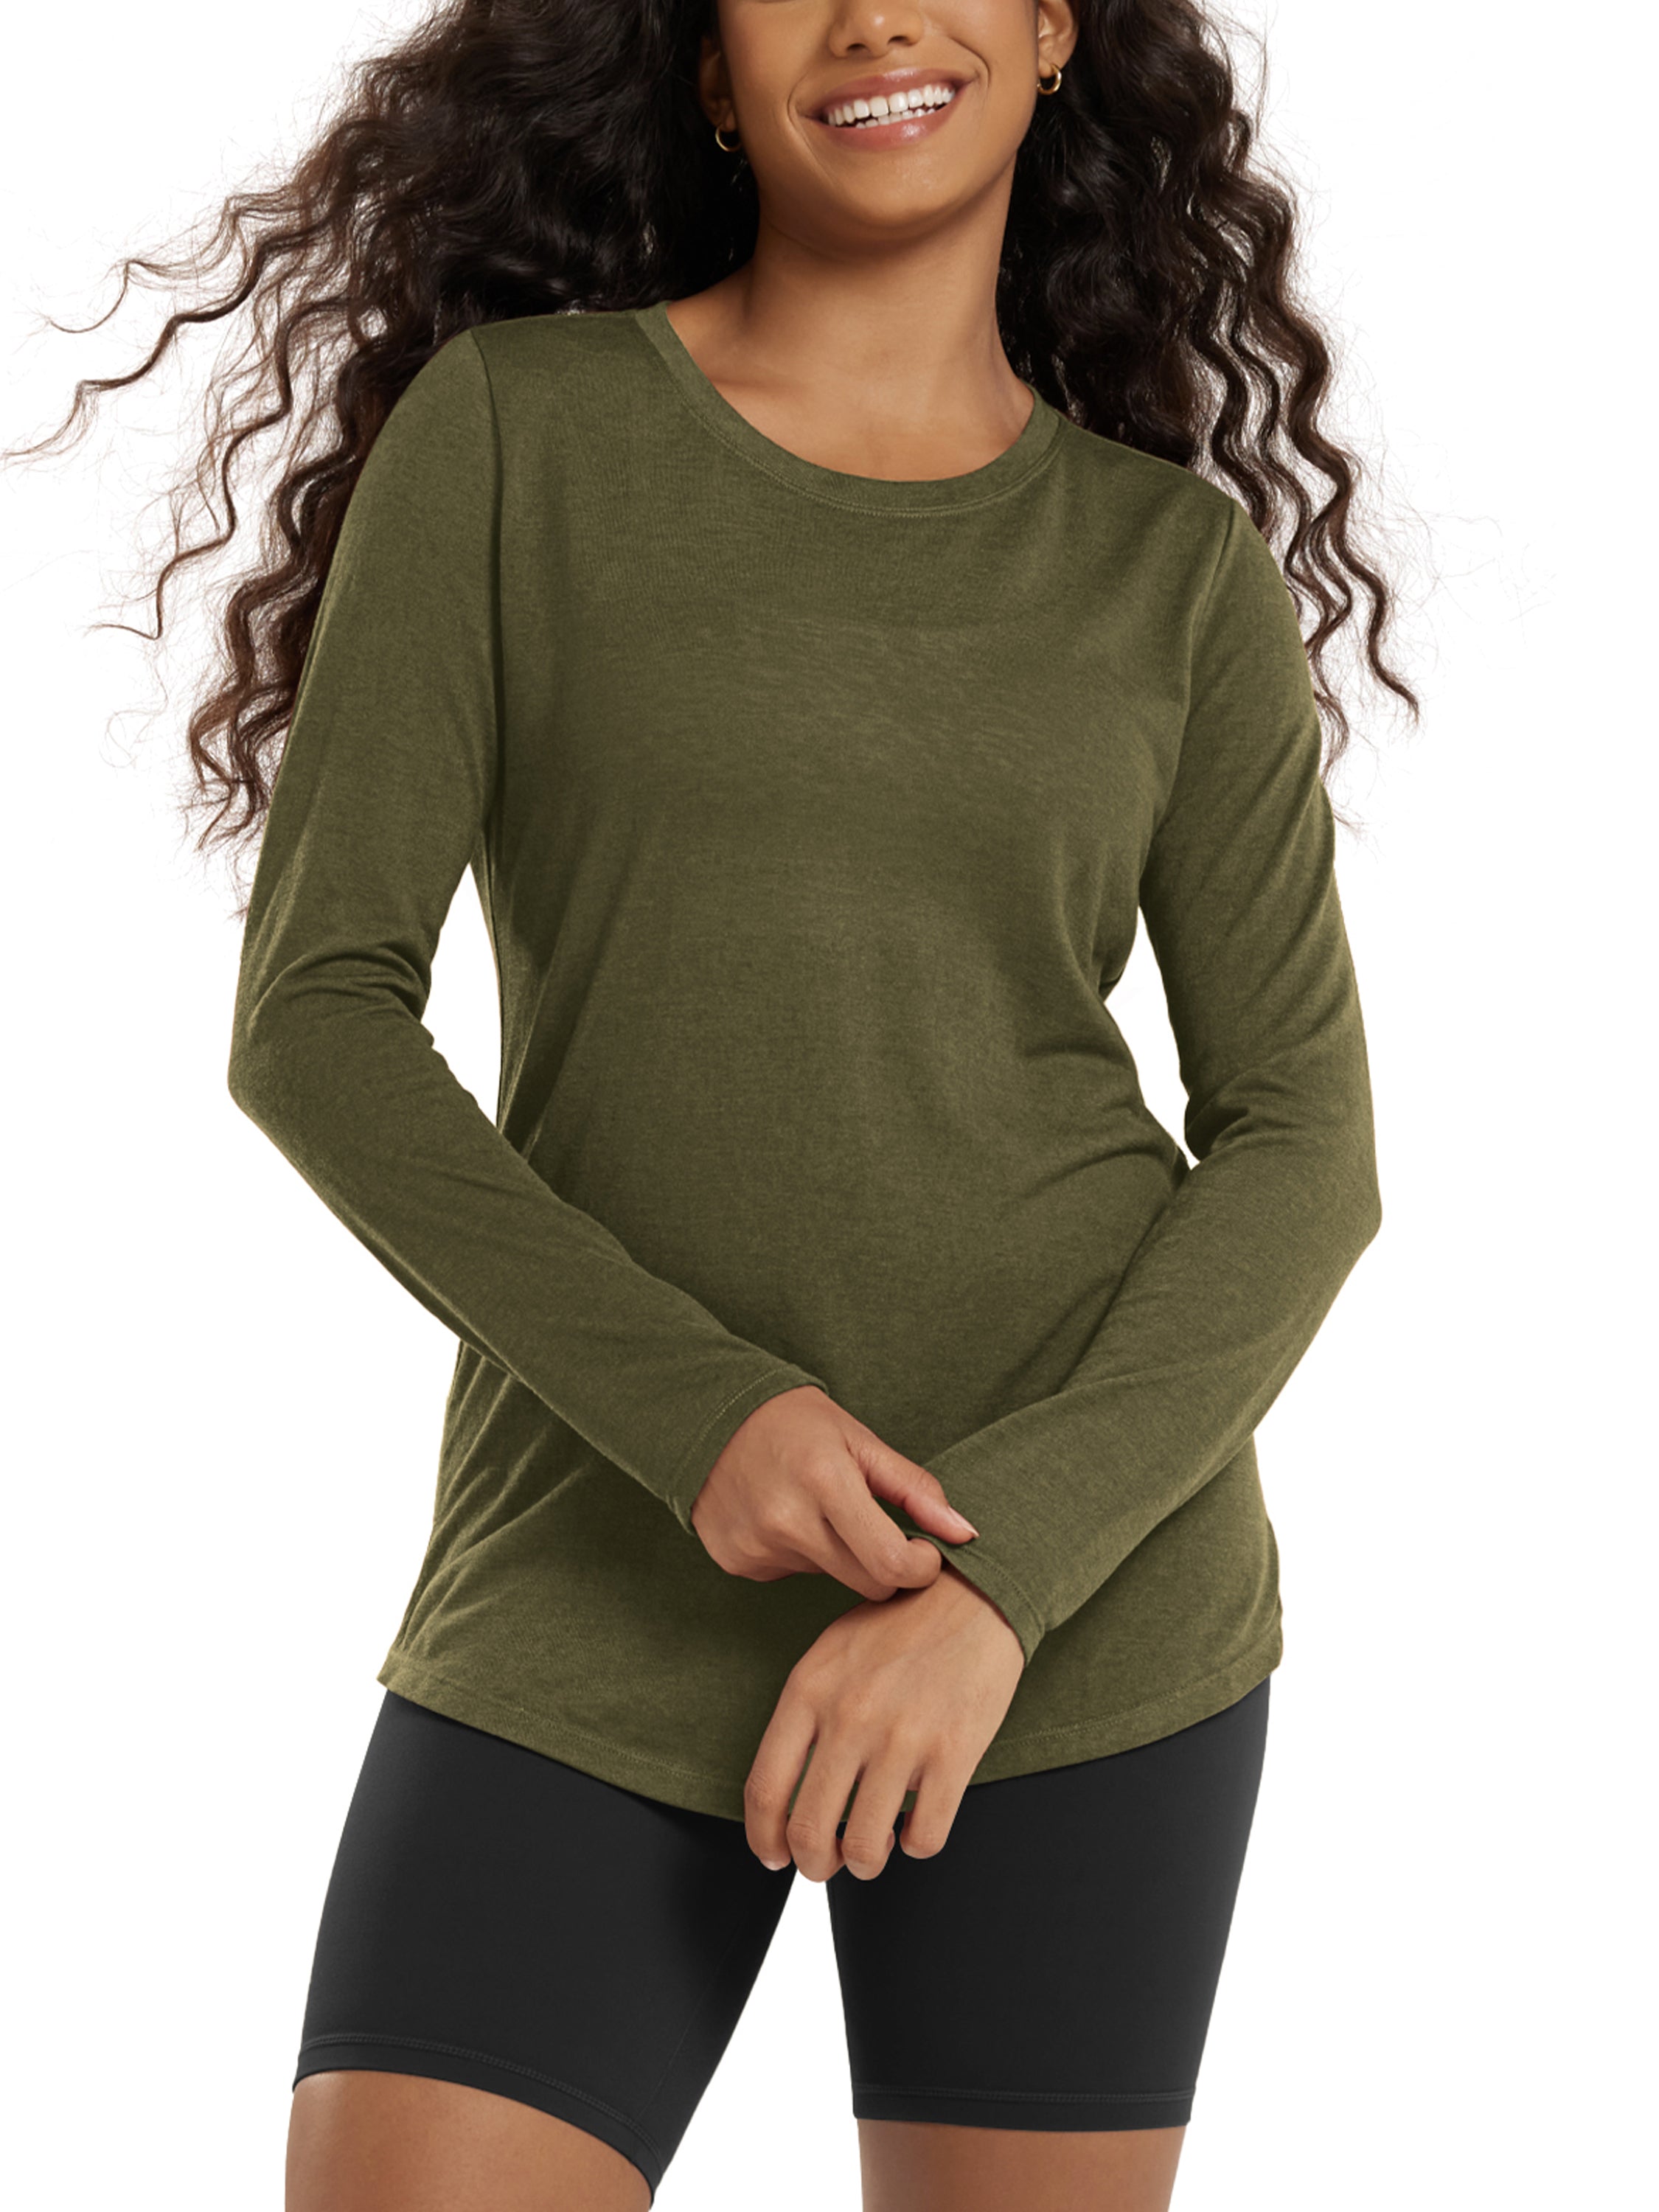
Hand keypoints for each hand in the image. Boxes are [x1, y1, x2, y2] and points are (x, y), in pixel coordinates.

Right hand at [689, 1385, 978, 1603]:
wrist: (710, 1417)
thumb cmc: (795, 1424)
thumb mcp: (861, 1441)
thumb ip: (914, 1490)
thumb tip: (964, 1533)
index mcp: (825, 1481)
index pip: (891, 1563)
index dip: (921, 1566)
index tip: (924, 1551)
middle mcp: (786, 1520)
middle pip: (867, 1583)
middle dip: (884, 1564)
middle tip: (873, 1526)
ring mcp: (756, 1545)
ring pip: (830, 1579)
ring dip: (836, 1554)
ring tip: (813, 1508)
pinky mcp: (736, 1562)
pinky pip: (791, 1576)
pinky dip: (798, 1555)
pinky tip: (781, 1517)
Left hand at [743, 1562, 1025, 1881]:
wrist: (975, 1593)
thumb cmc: (899, 1624)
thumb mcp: (831, 1652)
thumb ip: (805, 1713)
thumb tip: (787, 1789)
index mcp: (809, 1690)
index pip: (765, 1789)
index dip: (763, 1839)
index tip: (774, 1856)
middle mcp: (849, 1718)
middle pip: (809, 1831)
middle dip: (814, 1865)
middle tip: (826, 1865)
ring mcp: (902, 1738)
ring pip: (865, 1848)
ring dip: (865, 1864)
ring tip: (875, 1848)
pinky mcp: (954, 1753)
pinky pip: (925, 1838)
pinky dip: (916, 1845)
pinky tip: (917, 1824)